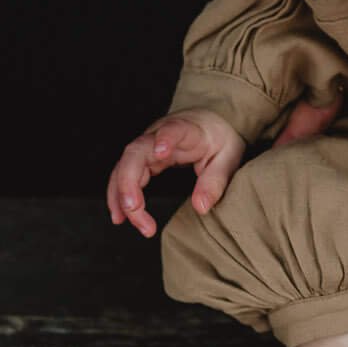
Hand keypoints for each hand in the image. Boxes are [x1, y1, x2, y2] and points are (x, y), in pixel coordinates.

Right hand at [106, 109, 244, 236]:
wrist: (208, 124)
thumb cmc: (218, 139)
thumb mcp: (228, 158)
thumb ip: (215, 182)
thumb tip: (200, 207)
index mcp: (187, 130)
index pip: (174, 129)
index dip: (165, 138)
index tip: (160, 152)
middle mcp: (160, 135)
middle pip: (135, 153)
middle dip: (129, 181)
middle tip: (134, 209)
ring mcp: (147, 146)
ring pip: (124, 166)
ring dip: (120, 194)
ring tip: (126, 221)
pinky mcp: (142, 158)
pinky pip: (124, 175)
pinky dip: (119, 195)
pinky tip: (120, 216)